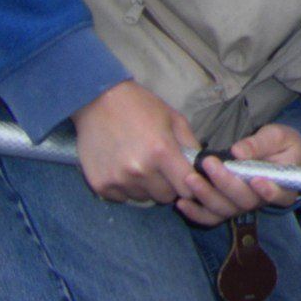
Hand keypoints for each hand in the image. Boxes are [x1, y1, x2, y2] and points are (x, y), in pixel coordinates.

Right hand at [71, 80, 200, 204]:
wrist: (99, 101)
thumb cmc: (141, 107)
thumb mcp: (173, 119)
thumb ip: (190, 145)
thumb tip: (201, 168)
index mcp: (162, 152)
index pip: (187, 188)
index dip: (189, 185)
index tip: (185, 178)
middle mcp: (140, 170)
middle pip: (165, 197)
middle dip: (168, 186)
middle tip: (161, 169)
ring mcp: (119, 180)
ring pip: (144, 198)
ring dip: (146, 187)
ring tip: (140, 165)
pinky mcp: (101, 185)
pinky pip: (122, 198)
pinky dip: (126, 188)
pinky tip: (123, 169)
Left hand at [177, 124, 300, 226]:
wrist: (277, 153)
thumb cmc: (281, 143)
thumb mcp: (277, 136)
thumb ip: (260, 144)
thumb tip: (238, 152)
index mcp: (283, 185)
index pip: (280, 195)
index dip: (268, 192)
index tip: (256, 179)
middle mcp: (262, 201)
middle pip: (245, 201)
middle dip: (225, 183)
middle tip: (209, 163)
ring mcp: (243, 206)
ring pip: (225, 210)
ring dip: (206, 196)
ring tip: (191, 178)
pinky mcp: (227, 207)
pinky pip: (211, 217)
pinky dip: (195, 213)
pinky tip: (181, 203)